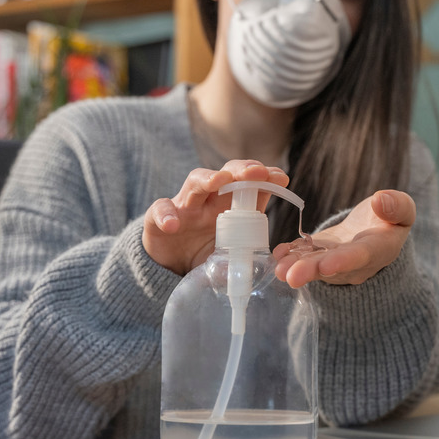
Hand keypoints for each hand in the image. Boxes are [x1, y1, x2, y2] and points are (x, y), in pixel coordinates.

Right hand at [144, 160, 288, 274]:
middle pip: (225, 175)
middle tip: (256, 172)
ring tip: (219, 181)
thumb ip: (247, 251)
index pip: (249, 184)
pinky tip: (173, 225)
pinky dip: (166, 215)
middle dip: (241, 170)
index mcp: (230, 206)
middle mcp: (209, 200)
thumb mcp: (230, 251)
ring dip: (207, 179)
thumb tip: (274, 261)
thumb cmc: (205, 253)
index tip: (281, 177)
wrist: (169, 269)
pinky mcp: (158, 220)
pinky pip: (159, 210)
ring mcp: (184, 207)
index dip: (265, 178)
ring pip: (195, 182)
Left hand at [273, 190, 415, 286]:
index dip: (344, 261)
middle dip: (311, 271)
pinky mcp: (318, 255)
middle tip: (291, 276)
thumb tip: (381, 200)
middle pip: (332, 268)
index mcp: (379, 250)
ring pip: (314, 265)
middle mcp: (355, 263)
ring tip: (278, 269)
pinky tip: (278, 254)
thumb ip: (398, 206)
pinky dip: (290, 255)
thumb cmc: (390, 219)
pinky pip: (304, 257)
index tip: (327, 265)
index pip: (361, 256)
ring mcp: (334, 261)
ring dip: (295, 266)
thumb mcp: (403, 210)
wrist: (376, 231)